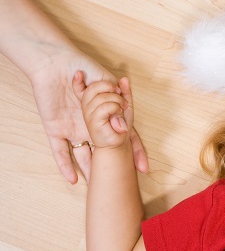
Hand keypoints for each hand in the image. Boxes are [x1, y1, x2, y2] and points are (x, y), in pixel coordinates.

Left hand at [27, 48, 147, 182]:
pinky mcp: (56, 130)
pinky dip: (66, 166)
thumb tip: (122, 125)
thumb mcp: (106, 84)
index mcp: (106, 113)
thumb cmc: (85, 67)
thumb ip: (117, 103)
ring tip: (97, 188)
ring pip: (84, 156)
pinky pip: (60, 152)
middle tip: (120, 184)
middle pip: (105, 150)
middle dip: (113, 167)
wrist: (57, 63)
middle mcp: (91, 125)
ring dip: (91, 171)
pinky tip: (72, 179)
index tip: (142, 167)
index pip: (124, 135)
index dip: (134, 150)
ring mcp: (74, 129)